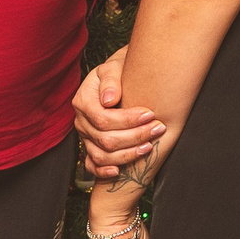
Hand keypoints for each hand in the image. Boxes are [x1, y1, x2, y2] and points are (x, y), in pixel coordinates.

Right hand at [74, 49, 161, 181]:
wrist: (121, 76)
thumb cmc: (120, 69)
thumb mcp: (115, 66)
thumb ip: (111, 80)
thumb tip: (108, 100)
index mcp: (83, 100)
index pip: (103, 119)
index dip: (127, 121)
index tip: (150, 114)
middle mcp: (81, 120)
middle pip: (105, 139)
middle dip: (134, 136)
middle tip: (158, 128)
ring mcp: (85, 136)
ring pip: (102, 155)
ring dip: (127, 154)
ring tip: (149, 146)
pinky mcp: (91, 146)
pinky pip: (92, 165)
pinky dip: (103, 171)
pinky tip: (119, 171)